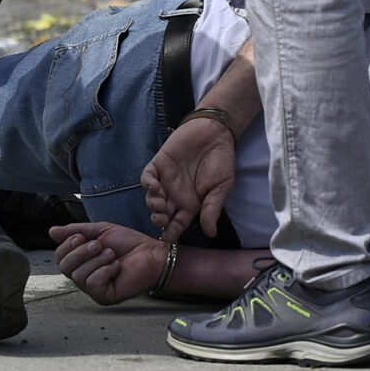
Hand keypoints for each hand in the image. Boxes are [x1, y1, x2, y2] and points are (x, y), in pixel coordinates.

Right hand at [48, 222, 168, 305]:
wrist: (151, 254)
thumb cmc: (128, 243)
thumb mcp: (100, 231)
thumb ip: (76, 231)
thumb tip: (51, 231)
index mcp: (81, 261)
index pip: (60, 256)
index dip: (67, 245)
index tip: (82, 236)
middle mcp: (84, 276)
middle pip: (64, 267)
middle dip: (80, 252)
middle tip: (99, 245)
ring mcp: (93, 288)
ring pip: (78, 275)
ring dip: (96, 260)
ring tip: (112, 255)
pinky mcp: (104, 296)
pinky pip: (92, 284)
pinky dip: (105, 271)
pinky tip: (117, 267)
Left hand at [142, 111, 237, 237]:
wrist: (216, 132)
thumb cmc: (222, 161)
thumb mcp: (222, 187)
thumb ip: (213, 209)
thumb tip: (210, 233)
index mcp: (190, 204)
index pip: (177, 224)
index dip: (172, 233)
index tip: (170, 238)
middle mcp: (175, 195)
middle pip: (161, 214)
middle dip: (159, 220)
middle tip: (163, 219)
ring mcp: (165, 180)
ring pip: (152, 199)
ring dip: (153, 204)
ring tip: (161, 204)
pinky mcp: (159, 164)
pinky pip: (147, 177)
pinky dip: (148, 183)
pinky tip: (154, 186)